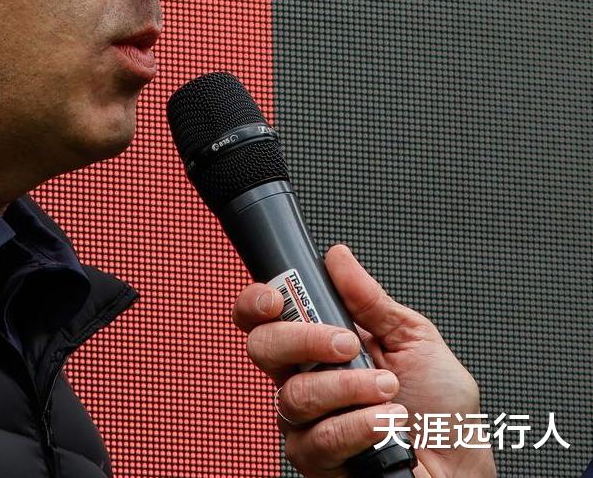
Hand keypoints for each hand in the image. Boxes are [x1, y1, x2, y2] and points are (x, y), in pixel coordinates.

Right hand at [232, 244, 496, 477]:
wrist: (461, 466)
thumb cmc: (443, 410)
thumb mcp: (415, 339)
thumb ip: (371, 300)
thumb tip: (339, 258)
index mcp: (320, 346)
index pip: (264, 319)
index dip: (256, 304)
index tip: (276, 298)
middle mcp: (305, 379)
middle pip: (263, 348)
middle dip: (305, 340)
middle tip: (348, 345)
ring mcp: (305, 420)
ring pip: (294, 394)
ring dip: (349, 388)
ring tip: (388, 390)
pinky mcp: (314, 458)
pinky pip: (317, 437)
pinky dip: (359, 426)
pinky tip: (386, 423)